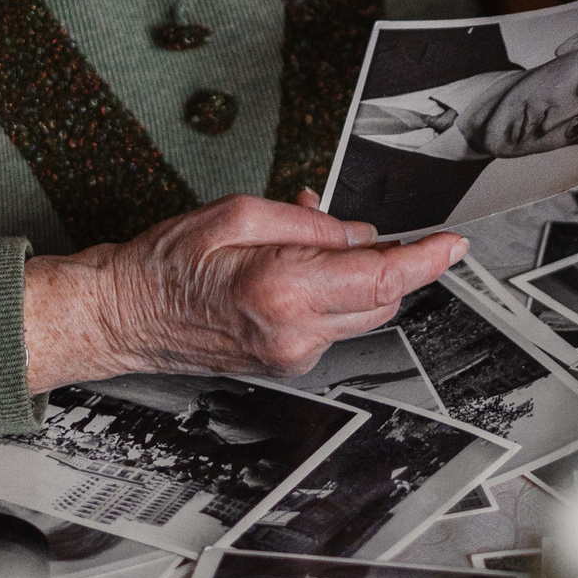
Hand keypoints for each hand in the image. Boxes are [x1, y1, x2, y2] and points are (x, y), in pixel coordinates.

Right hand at [22, 191, 463, 390]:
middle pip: (382, 297)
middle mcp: (296, 333)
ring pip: (360, 312)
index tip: (454, 244)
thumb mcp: (237, 214)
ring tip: (303, 239)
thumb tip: (358, 232)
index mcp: (284, 289)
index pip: (382, 275)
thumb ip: (307, 222)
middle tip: (350, 223)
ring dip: (354, 274)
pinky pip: (331, 323)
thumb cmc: (165, 263)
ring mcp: (292, 355)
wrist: (122, 317)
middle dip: (386, 259)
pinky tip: (291, 267)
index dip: (427, 259)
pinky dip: (329, 292)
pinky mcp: (285, 363)